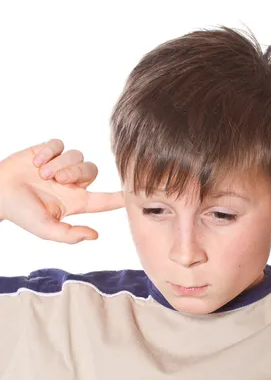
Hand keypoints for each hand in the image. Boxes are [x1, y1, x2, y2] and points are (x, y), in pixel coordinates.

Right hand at [0, 139, 123, 242]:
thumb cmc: (22, 213)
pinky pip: (59, 144)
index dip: (122, 197)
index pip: (105, 200)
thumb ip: (69, 235)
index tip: (138, 192)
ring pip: (77, 156)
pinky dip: (48, 152)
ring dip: (60, 163)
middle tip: (56, 179)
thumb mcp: (46, 229)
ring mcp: (61, 165)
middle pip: (92, 170)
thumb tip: (95, 235)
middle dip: (76, 172)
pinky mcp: (48, 151)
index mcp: (77, 201)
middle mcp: (72, 183)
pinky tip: (36, 163)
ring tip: (42, 174)